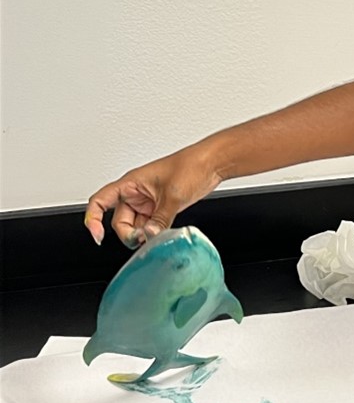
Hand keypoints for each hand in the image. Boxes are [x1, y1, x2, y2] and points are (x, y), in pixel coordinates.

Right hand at [84, 147, 220, 246]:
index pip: (100, 201)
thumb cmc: (190, 166)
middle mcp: (136, 192)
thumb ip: (160, 219)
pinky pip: (149, 225)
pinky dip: (152, 232)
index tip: (97, 236)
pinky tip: (161, 234)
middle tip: (143, 239)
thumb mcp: (173, 196)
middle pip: (119, 221)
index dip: (93, 219)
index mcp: (131, 183)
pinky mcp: (159, 207)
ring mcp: (148, 201)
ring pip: (134, 225)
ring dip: (142, 234)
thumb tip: (150, 236)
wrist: (211, 164)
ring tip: (156, 236)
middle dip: (128, 233)